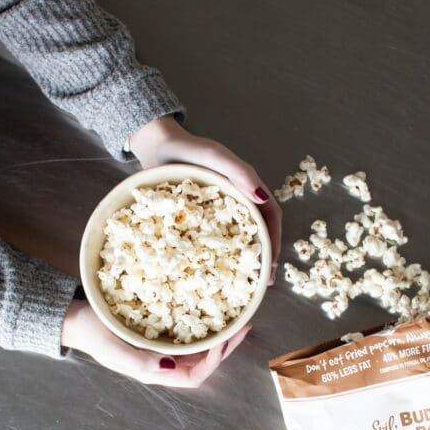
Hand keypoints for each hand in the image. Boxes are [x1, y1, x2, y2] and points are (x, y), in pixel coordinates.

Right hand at [62, 300, 250, 387]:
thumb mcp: (113, 349)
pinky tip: (208, 312)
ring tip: (234, 320)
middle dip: (225, 348)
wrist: (75, 319)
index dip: (213, 361)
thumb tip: (170, 367)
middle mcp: (160, 363)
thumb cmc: (92, 333)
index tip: (224, 339)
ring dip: (217, 337)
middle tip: (244, 327)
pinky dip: (201, 326)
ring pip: (197, 349)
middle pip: (201, 363)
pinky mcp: (155, 333)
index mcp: (153, 371)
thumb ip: (140, 362)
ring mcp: (158, 348)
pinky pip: (185, 334)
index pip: (193, 376)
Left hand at [129, 116, 281, 282]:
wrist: (156, 145)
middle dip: (261, 257)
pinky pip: (211, 237)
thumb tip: (261, 198)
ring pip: (235, 237)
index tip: (271, 265)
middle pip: (256, 231)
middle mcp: (235, 199)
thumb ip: (239, 172)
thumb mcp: (214, 156)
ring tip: (240, 282)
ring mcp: (217, 209)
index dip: (273, 241)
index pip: (269, 216)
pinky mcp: (199, 215)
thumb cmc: (187, 148)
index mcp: (245, 187)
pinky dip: (215, 254)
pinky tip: (209, 270)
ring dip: (241, 258)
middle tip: (260, 283)